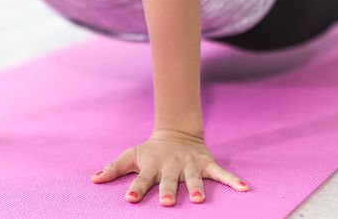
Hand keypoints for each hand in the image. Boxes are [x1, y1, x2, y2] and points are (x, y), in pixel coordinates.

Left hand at [91, 129, 248, 205]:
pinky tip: (244, 189)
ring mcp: (190, 165)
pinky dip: (233, 180)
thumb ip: (113, 168)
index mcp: (152, 166)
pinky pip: (221, 173)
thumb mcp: (131, 156)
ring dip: (197, 188)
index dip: (135, 188)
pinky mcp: (206, 164)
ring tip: (199, 200)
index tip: (130, 199)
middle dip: (168, 191)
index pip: (141, 179)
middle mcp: (171, 166)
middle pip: (169, 181)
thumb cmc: (150, 151)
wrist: (176, 133)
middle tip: (166, 203)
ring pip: (194, 178)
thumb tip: (93, 179)